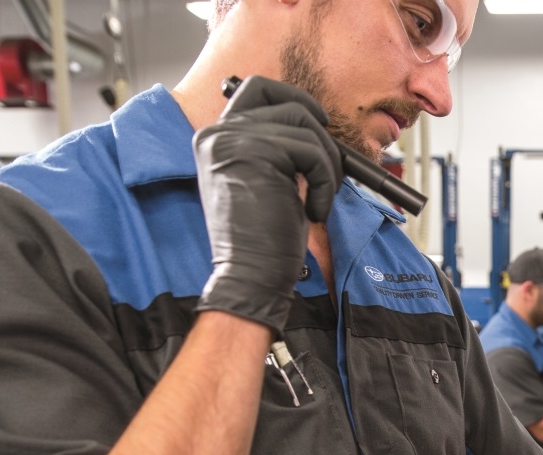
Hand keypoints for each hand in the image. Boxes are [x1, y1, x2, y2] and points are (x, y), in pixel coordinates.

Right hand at [193, 76, 344, 332]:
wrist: (249, 278)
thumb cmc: (263, 242)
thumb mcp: (267, 182)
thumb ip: (277, 149)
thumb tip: (317, 127)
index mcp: (216, 140)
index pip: (256, 88)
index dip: (294, 98)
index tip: (318, 124)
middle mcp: (217, 134)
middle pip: (285, 99)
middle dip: (317, 130)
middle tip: (325, 168)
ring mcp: (232, 140)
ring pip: (305, 124)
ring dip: (326, 164)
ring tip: (317, 200)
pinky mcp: (256, 153)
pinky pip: (312, 151)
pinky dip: (325, 182)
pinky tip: (313, 211)